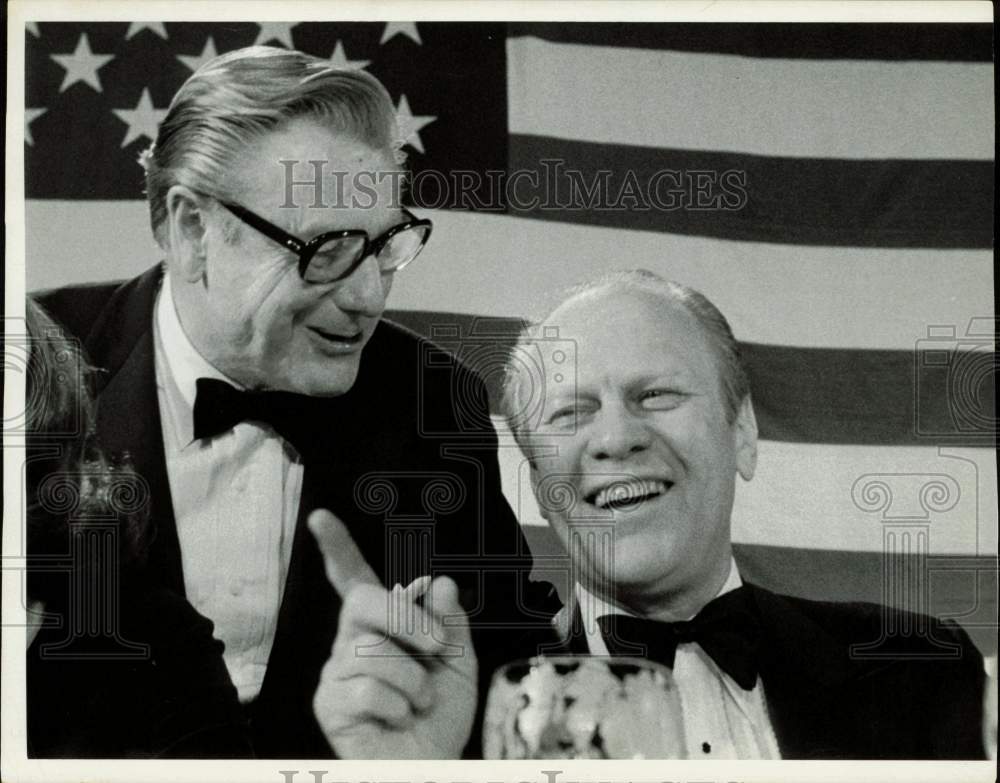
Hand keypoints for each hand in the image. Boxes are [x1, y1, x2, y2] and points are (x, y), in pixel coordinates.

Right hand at [309, 509, 477, 758]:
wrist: (433, 764)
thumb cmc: (441, 717)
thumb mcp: (459, 664)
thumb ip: (450, 623)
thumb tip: (440, 582)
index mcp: (382, 626)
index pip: (354, 579)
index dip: (337, 547)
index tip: (320, 517)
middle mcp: (352, 642)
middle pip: (362, 601)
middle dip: (406, 621)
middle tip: (434, 649)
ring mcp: (337, 673)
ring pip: (373, 651)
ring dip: (413, 680)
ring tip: (418, 703)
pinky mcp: (330, 704)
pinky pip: (367, 690)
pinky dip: (398, 706)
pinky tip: (398, 719)